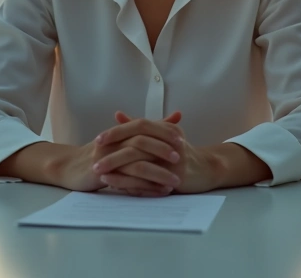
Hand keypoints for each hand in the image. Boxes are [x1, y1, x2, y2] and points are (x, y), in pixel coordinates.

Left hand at [97, 111, 222, 194]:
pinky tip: (116, 186)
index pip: (138, 125)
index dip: (117, 132)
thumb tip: (118, 115)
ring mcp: (174, 160)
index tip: (98, 140)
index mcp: (165, 129)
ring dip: (118, 170)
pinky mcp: (176, 177)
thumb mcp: (162, 135)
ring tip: (100, 174)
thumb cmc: (180, 152)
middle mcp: (170, 142)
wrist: (206, 169)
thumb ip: (140, 127)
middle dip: (113, 152)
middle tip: (93, 159)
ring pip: (141, 164)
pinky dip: (131, 184)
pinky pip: (149, 182)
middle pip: (137, 144)